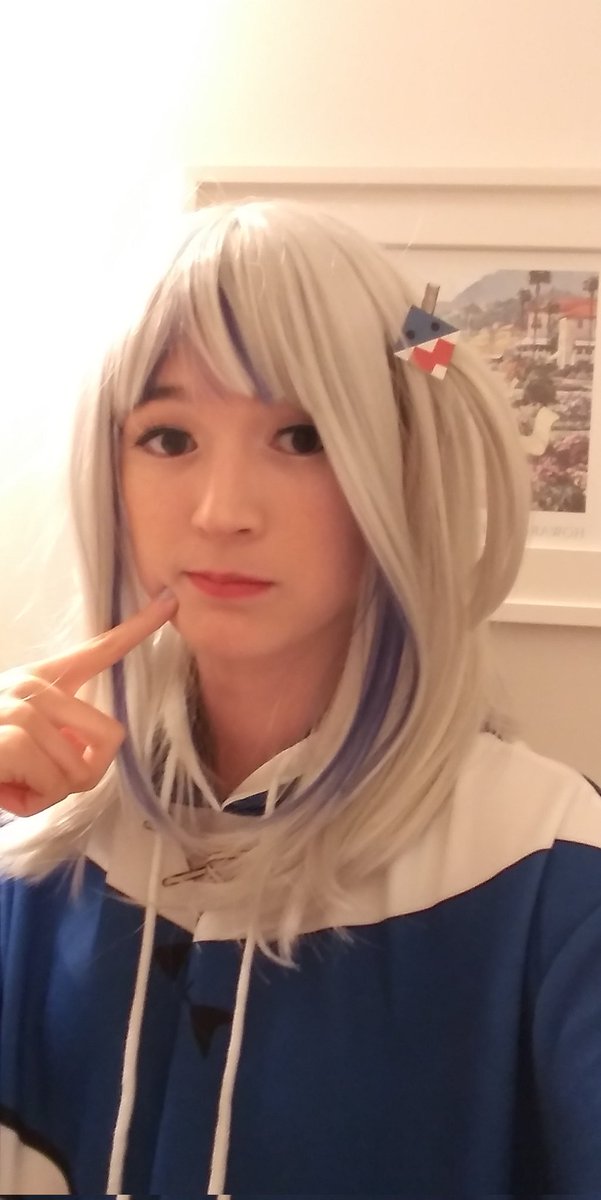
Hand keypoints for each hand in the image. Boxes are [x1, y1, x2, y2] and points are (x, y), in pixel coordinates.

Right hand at [0, 590, 178, 815]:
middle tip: (36, 780)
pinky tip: (3, 789)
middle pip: (109, 736)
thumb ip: (60, 742)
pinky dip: (31, 800)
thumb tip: (86, 757)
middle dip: (81, 775)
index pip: (97, 650)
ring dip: (47, 794)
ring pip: (79, 769)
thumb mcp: (22, 747)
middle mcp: (32, 685)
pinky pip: (54, 781)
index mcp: (39, 680)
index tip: (171, 601)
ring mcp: (19, 705)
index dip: (139, 628)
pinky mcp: (9, 733)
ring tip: (9, 781)